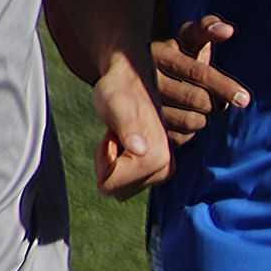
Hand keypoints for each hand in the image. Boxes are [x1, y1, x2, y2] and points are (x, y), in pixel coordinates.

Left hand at [93, 56, 172, 199]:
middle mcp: (167, 167)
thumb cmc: (119, 90)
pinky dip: (119, 164)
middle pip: (118, 191)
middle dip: (109, 165)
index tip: (114, 134)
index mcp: (159, 158)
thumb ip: (129, 127)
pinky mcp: (158, 167)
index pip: (111, 186)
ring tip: (121, 136)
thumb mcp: (117, 106)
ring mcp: (164, 168)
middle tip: (117, 135)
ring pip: (121, 188)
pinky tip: (126, 141)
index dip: (103, 161)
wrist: (130, 79)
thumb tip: (141, 150)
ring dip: (114, 163)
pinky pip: (126, 182)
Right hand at [153, 16, 249, 145]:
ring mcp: (142, 106)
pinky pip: (178, 137)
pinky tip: (186, 118)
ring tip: (201, 108)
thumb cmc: (176, 54)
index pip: (200, 73)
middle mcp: (146, 80)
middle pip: (197, 99)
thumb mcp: (187, 37)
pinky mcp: (142, 128)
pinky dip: (189, 132)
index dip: (225, 87)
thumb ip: (207, 27)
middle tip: (219, 101)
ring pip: (189, 120)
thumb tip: (228, 30)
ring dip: (203, 117)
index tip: (245, 100)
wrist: (139, 76)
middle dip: (216, 102)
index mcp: (160, 54)